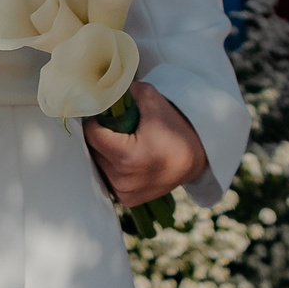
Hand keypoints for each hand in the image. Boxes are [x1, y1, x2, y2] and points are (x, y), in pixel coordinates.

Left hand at [83, 81, 207, 208]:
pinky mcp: (127, 200)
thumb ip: (123, 90)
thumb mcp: (151, 99)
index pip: (92, 134)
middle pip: (93, 150)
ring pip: (98, 165)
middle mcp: (124, 179)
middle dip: (99, 137)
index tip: (106, 116)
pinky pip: (107, 179)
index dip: (96, 121)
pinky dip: (112, 168)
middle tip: (115, 129)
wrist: (196, 157)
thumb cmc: (173, 126)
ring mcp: (124, 192)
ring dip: (104, 153)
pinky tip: (126, 159)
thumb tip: (98, 87)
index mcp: (128, 156)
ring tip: (123, 143)